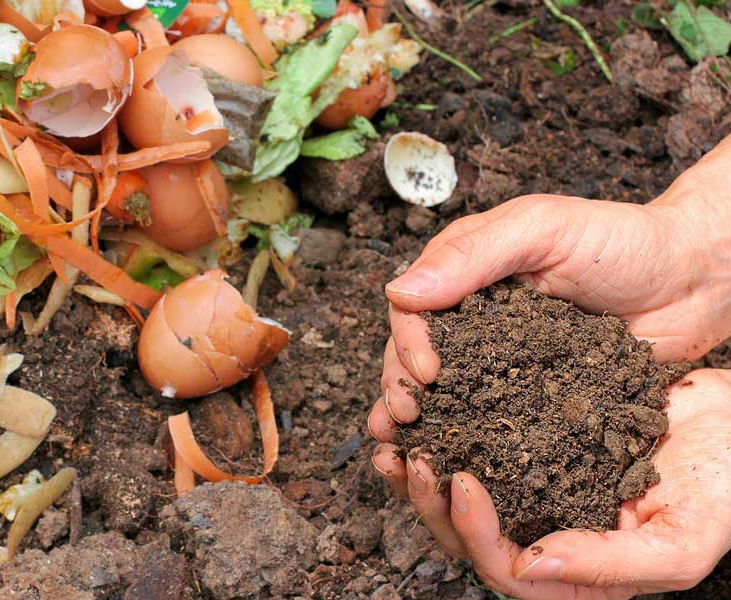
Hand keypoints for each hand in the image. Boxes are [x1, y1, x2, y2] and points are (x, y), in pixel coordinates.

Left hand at [370, 369, 730, 598]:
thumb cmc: (724, 487)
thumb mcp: (682, 540)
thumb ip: (610, 564)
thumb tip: (530, 564)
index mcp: (578, 572)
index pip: (507, 570)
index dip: (474, 533)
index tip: (460, 481)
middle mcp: (548, 533)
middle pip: (470, 536)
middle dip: (432, 502)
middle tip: (411, 457)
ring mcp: (537, 488)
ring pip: (462, 494)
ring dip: (424, 471)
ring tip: (397, 437)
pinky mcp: (532, 445)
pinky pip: (478, 444)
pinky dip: (448, 430)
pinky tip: (428, 407)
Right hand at [372, 134, 730, 428]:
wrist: (695, 281)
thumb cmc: (623, 241)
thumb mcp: (543, 229)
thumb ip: (473, 255)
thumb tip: (399, 291)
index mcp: (466, 272)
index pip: (413, 307)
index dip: (407, 341)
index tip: (426, 372)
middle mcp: (474, 317)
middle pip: (416, 354)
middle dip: (401, 386)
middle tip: (406, 417)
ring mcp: (501, 359)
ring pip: (445, 391)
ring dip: (421, 419)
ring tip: (407, 449)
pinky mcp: (531, 394)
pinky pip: (491, 417)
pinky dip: (466, 439)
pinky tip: (450, 461)